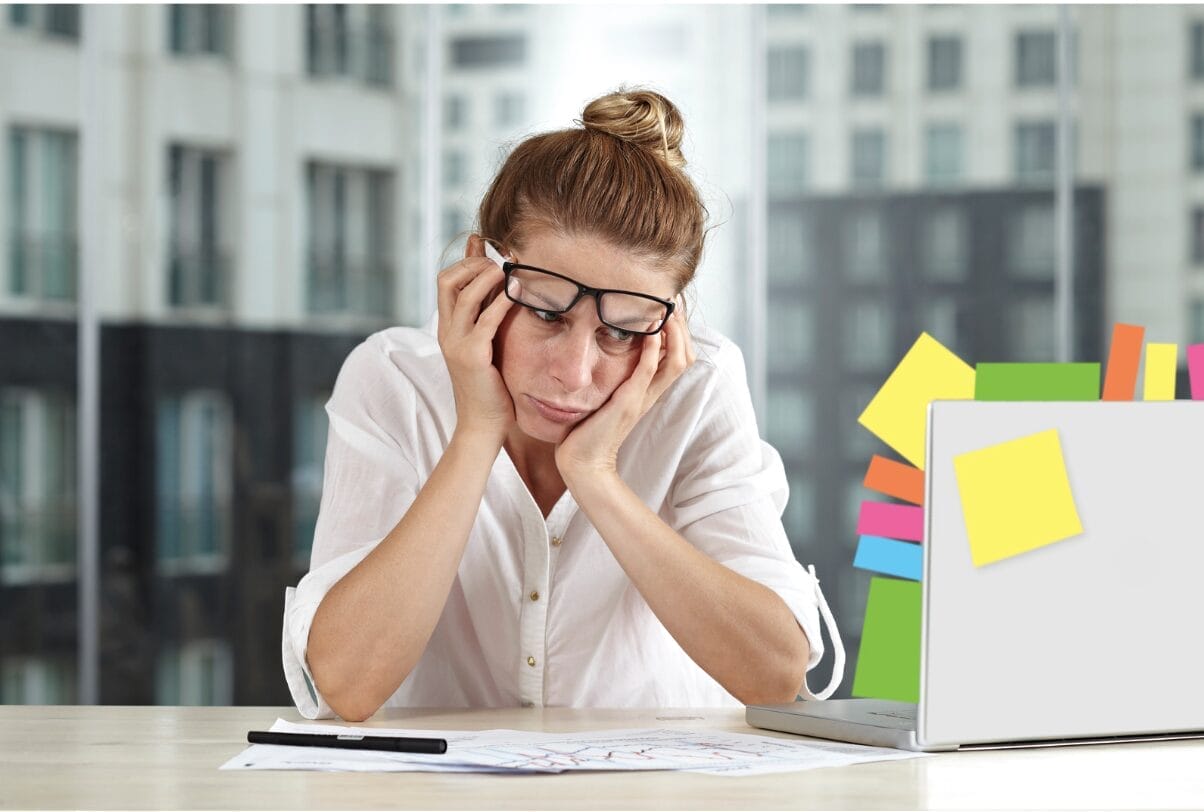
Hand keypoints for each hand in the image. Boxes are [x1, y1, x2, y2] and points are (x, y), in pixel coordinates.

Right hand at [436, 235, 516, 443]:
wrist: (483, 426)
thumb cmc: (491, 389)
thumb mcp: (486, 349)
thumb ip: (489, 323)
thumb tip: (503, 297)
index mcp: (448, 329)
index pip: (447, 281)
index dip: (463, 258)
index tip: (480, 240)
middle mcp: (447, 332)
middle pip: (447, 279)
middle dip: (472, 264)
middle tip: (498, 261)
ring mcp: (457, 343)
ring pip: (462, 293)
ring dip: (486, 276)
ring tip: (508, 270)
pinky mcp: (472, 356)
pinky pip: (485, 319)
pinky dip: (500, 302)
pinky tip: (517, 293)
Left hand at [554, 305, 695, 481]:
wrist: (582, 463)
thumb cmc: (587, 431)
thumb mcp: (606, 398)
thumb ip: (612, 380)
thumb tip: (604, 355)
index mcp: (648, 392)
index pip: (678, 358)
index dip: (680, 334)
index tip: (671, 309)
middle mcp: (650, 394)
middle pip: (685, 357)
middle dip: (683, 328)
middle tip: (674, 302)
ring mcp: (641, 398)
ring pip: (676, 361)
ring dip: (674, 333)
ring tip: (667, 310)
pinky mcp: (627, 402)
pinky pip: (647, 371)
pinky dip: (652, 348)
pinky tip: (650, 329)